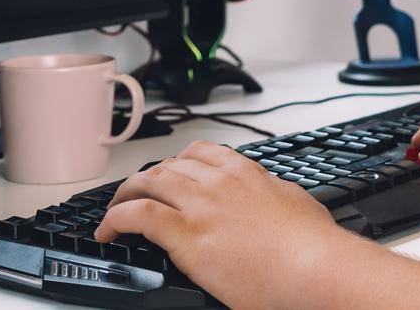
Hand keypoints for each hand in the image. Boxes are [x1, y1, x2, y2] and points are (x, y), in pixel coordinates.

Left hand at [94, 139, 353, 306]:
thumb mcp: (297, 202)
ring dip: (124, 194)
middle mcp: (220, 182)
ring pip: (147, 183)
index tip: (170, 172)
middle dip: (147, 177)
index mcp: (247, 173)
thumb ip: (276, 192)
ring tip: (114, 209)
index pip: (202, 153)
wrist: (313, 266)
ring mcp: (201, 206)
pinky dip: (114, 220)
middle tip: (136, 192)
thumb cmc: (313, 244)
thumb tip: (273, 191)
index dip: (178, 161)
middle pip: (169, 165)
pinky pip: (137, 215)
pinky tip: (106, 231)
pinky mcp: (187, 234)